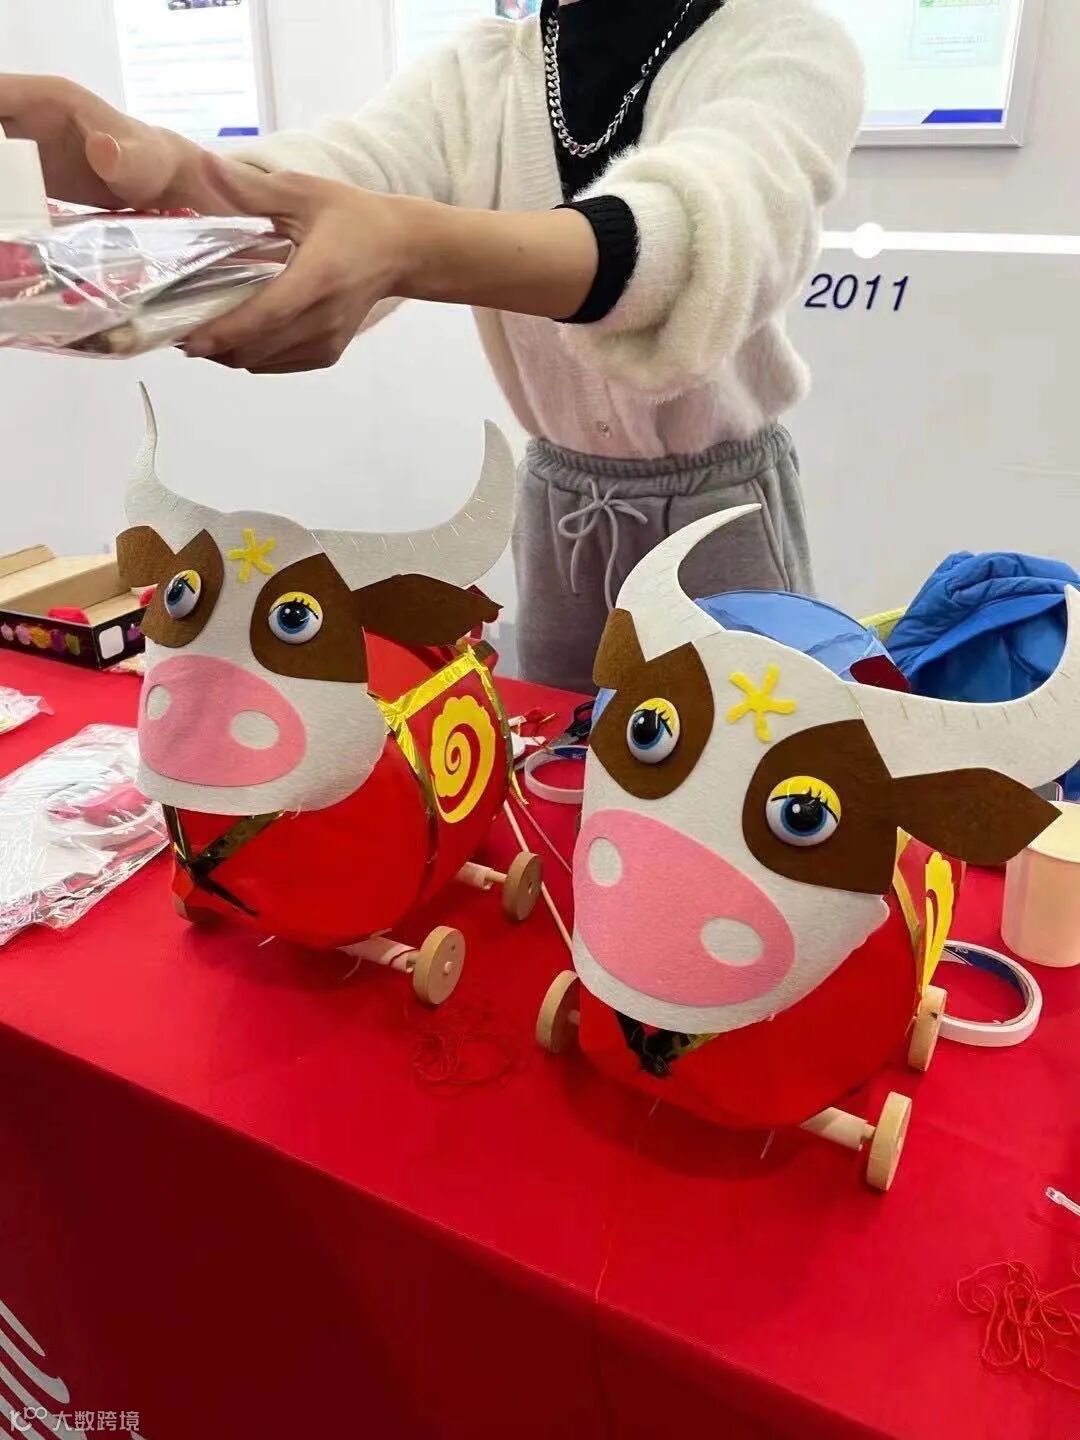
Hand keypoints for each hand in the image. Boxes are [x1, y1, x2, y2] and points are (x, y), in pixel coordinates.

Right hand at [0, 74, 193, 207]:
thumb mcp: (137, 161)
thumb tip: (101, 148)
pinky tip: (6, 208)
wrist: (159, 180)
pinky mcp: (30, 168)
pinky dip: (3, 187)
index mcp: (49, 98)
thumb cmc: (149, 161)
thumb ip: (118, 157)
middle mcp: (30, 114)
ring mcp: (27, 141)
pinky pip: (2, 170)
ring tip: (3, 199)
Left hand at [184, 158, 408, 372]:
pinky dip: (251, 357)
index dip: (225, 332)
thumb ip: (253, 189)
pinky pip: (277, 365)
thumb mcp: (304, 193)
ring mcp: (327, 342)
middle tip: (180, 328)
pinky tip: (237, 337)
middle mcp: (323, 320)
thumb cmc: (352, 217)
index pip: (266, 316)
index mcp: (317, 279)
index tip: (188, 340)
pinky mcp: (327, 354)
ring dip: (229, 354)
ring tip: (204, 332)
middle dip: (215, 347)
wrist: (400, 251)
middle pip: (257, 349)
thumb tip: (206, 168)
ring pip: (263, 363)